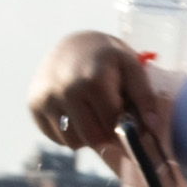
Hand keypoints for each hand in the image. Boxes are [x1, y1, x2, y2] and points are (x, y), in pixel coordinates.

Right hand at [27, 29, 164, 186]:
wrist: (73, 45)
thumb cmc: (109, 59)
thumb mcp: (132, 68)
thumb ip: (145, 97)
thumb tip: (152, 127)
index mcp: (94, 81)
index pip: (113, 126)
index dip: (125, 131)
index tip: (130, 126)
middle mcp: (66, 90)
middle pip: (93, 138)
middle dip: (107, 137)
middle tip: (112, 124)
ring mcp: (46, 98)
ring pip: (72, 142)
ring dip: (87, 138)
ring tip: (94, 117)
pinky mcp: (34, 104)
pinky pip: (55, 137)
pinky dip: (68, 134)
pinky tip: (77, 115)